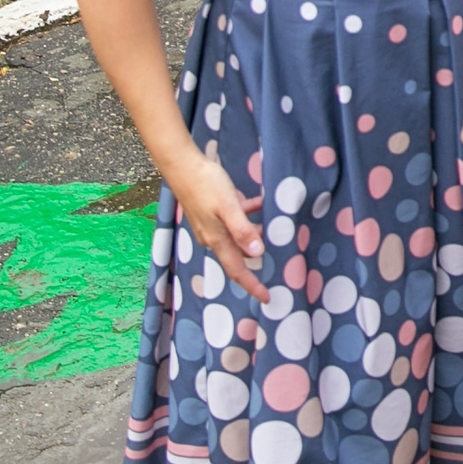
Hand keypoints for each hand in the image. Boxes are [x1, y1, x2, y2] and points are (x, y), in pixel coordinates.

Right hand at [161, 149, 269, 300]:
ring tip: (276, 227)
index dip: (252, 286)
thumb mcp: (228, 207)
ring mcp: (211, 224)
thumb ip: (243, 230)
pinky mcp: (212, 211)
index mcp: (217, 240)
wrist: (183, 165)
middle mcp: (213, 237)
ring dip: (255, 234)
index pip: (237, 271)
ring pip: (238, 236)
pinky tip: (261, 203)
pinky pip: (235, 218)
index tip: (267, 298)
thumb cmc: (206, 185)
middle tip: (279, 261)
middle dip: (257, 261)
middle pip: (239, 256)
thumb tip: (257, 254)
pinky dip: (249, 214)